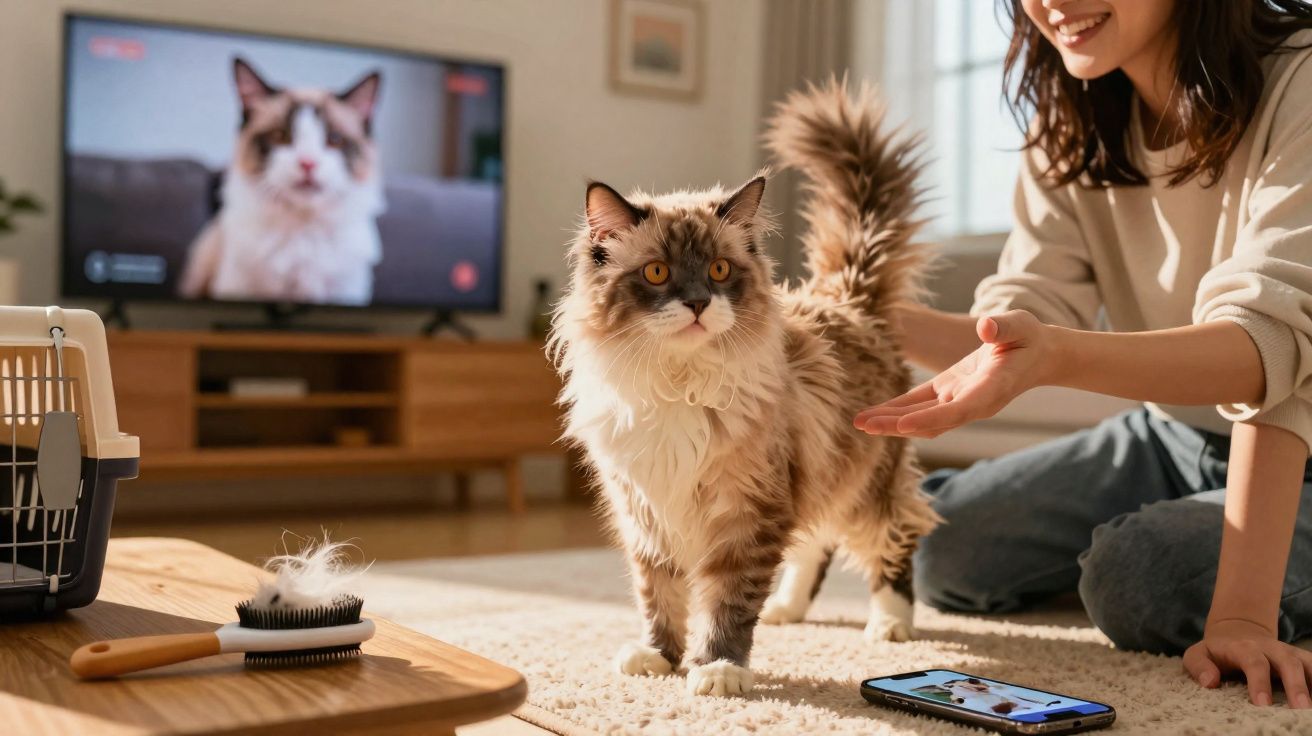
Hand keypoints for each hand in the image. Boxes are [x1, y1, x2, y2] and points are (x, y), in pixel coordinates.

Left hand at [854, 310, 1052, 438]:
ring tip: (859, 422)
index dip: (931, 418)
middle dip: (898, 425)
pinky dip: (896, 409)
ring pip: (922, 417)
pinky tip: (872, 413)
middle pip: (932, 421)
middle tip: (864, 426)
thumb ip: (1004, 327)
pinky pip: (919, 404)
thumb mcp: (1021, 326)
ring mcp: (959, 400)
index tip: (904, 425)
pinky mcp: (949, 391)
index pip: (958, 411)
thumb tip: (984, 327)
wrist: (1038, 354)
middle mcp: (973, 403)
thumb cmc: (1029, 338)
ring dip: (891, 421)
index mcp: (991, 390)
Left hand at [1184, 618, 1311, 707]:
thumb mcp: (1197, 654)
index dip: (1259, 682)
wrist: (1237, 631)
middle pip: (1287, 662)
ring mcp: (1289, 653)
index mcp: (1243, 648)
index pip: (1254, 662)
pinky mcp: (1301, 660)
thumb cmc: (1216, 652)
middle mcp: (1271, 648)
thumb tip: (1210, 682)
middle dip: (1295, 685)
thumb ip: (1198, 666)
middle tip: (1300, 708)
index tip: (1262, 704)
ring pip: (1307, 663)